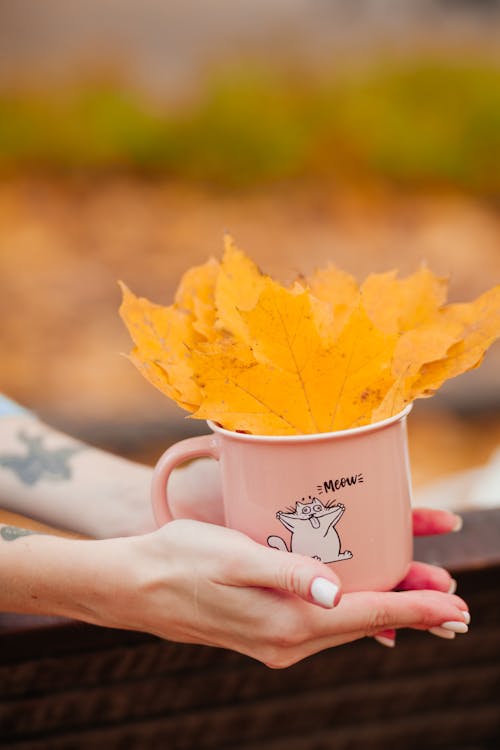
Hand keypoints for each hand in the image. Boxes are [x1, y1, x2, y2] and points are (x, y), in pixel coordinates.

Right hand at [84, 518, 468, 667]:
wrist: (137, 587)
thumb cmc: (182, 558)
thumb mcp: (233, 556)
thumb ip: (287, 573)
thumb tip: (337, 594)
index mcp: (286, 622)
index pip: (366, 616)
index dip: (415, 609)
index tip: (456, 608)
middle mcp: (287, 642)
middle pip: (364, 626)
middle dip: (412, 613)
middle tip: (456, 606)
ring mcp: (276, 643)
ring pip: (346, 627)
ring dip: (386, 614)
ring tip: (424, 605)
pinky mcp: (266, 633)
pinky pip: (323, 626)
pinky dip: (353, 614)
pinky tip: (364, 606)